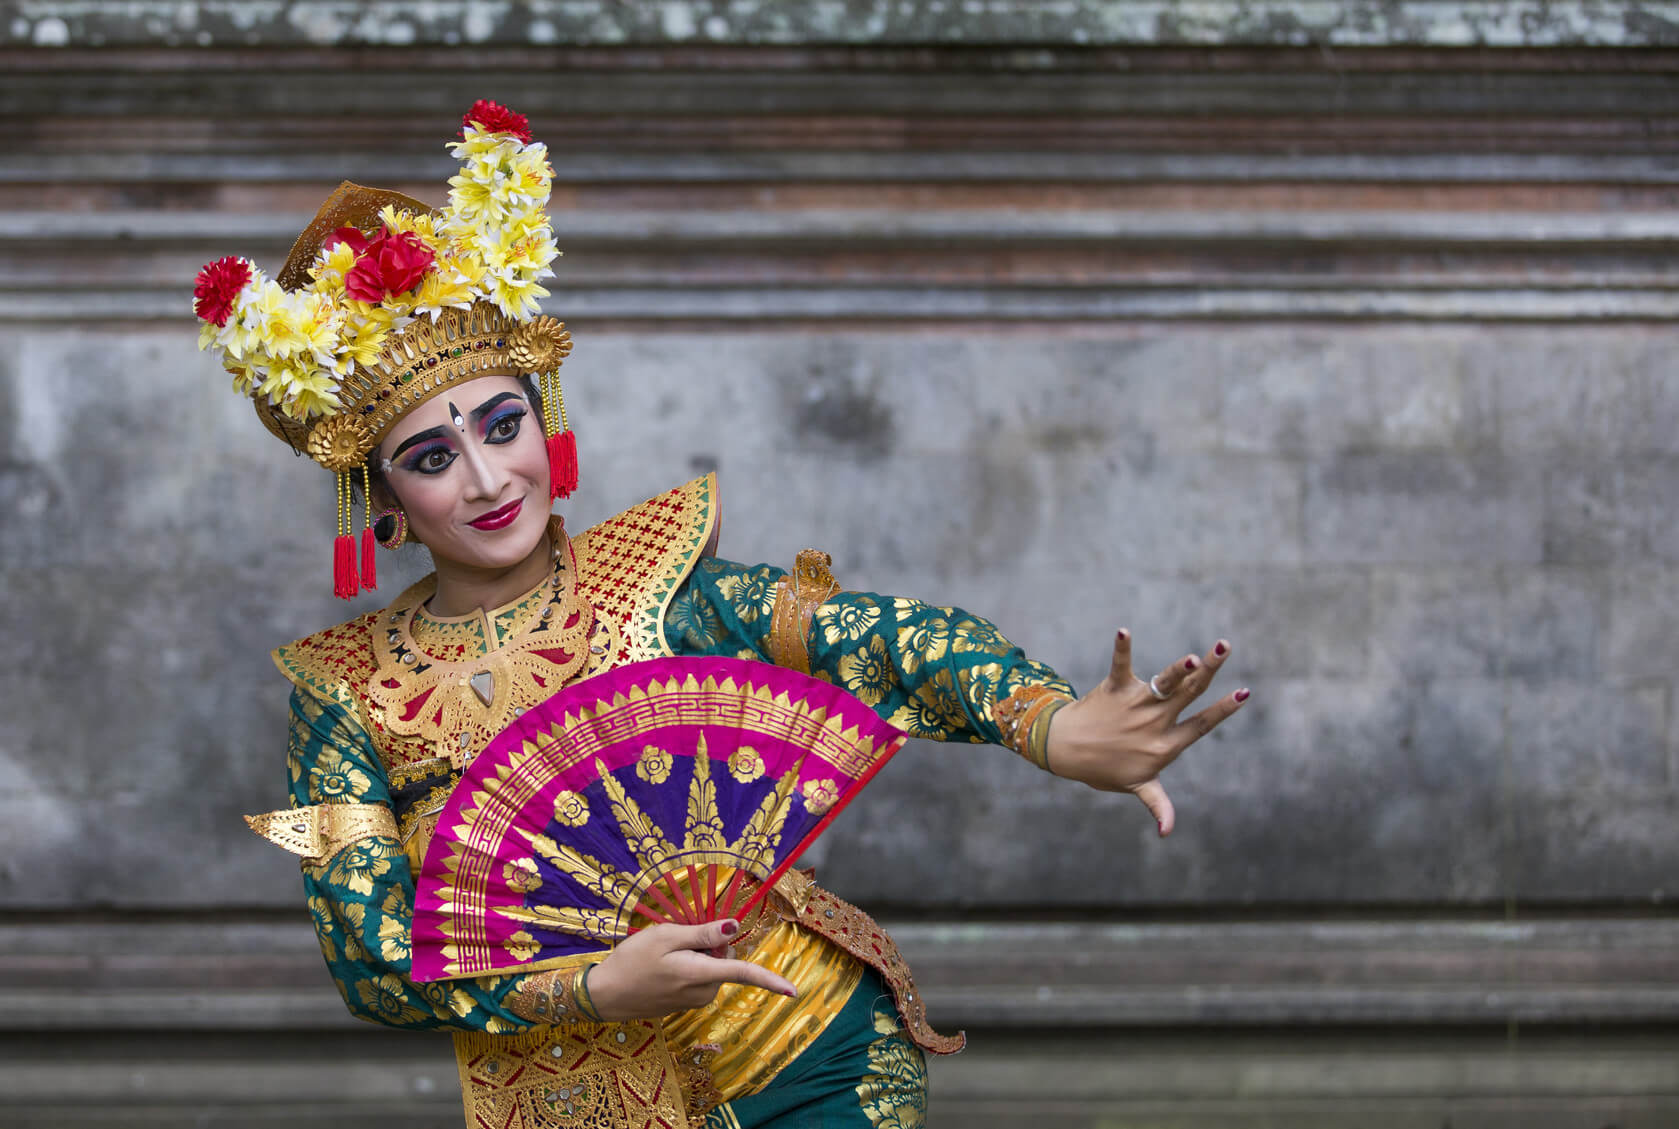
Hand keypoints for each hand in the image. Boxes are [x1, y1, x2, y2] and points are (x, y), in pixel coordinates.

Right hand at [585, 919, 797, 1020]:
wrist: (606, 994)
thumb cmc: (633, 960)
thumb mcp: (666, 937)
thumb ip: (702, 933)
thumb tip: (734, 928)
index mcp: (700, 974)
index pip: (743, 974)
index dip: (771, 980)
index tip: (794, 992)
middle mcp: (703, 992)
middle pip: (724, 960)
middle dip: (710, 944)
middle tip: (677, 939)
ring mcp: (694, 1000)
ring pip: (712, 968)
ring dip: (698, 955)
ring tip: (665, 954)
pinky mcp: (685, 1003)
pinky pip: (700, 978)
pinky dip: (689, 966)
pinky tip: (663, 966)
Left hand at [1045, 629, 1248, 836]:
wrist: (1064, 752)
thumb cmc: (1104, 768)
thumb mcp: (1137, 787)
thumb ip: (1158, 804)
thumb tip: (1167, 833)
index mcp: (1165, 744)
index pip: (1202, 724)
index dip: (1224, 709)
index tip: (1245, 692)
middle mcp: (1154, 721)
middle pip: (1189, 693)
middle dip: (1210, 669)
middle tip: (1226, 647)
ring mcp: (1134, 704)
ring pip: (1164, 681)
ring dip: (1179, 667)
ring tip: (1195, 655)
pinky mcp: (1113, 689)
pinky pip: (1120, 665)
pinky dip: (1122, 648)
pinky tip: (1124, 631)